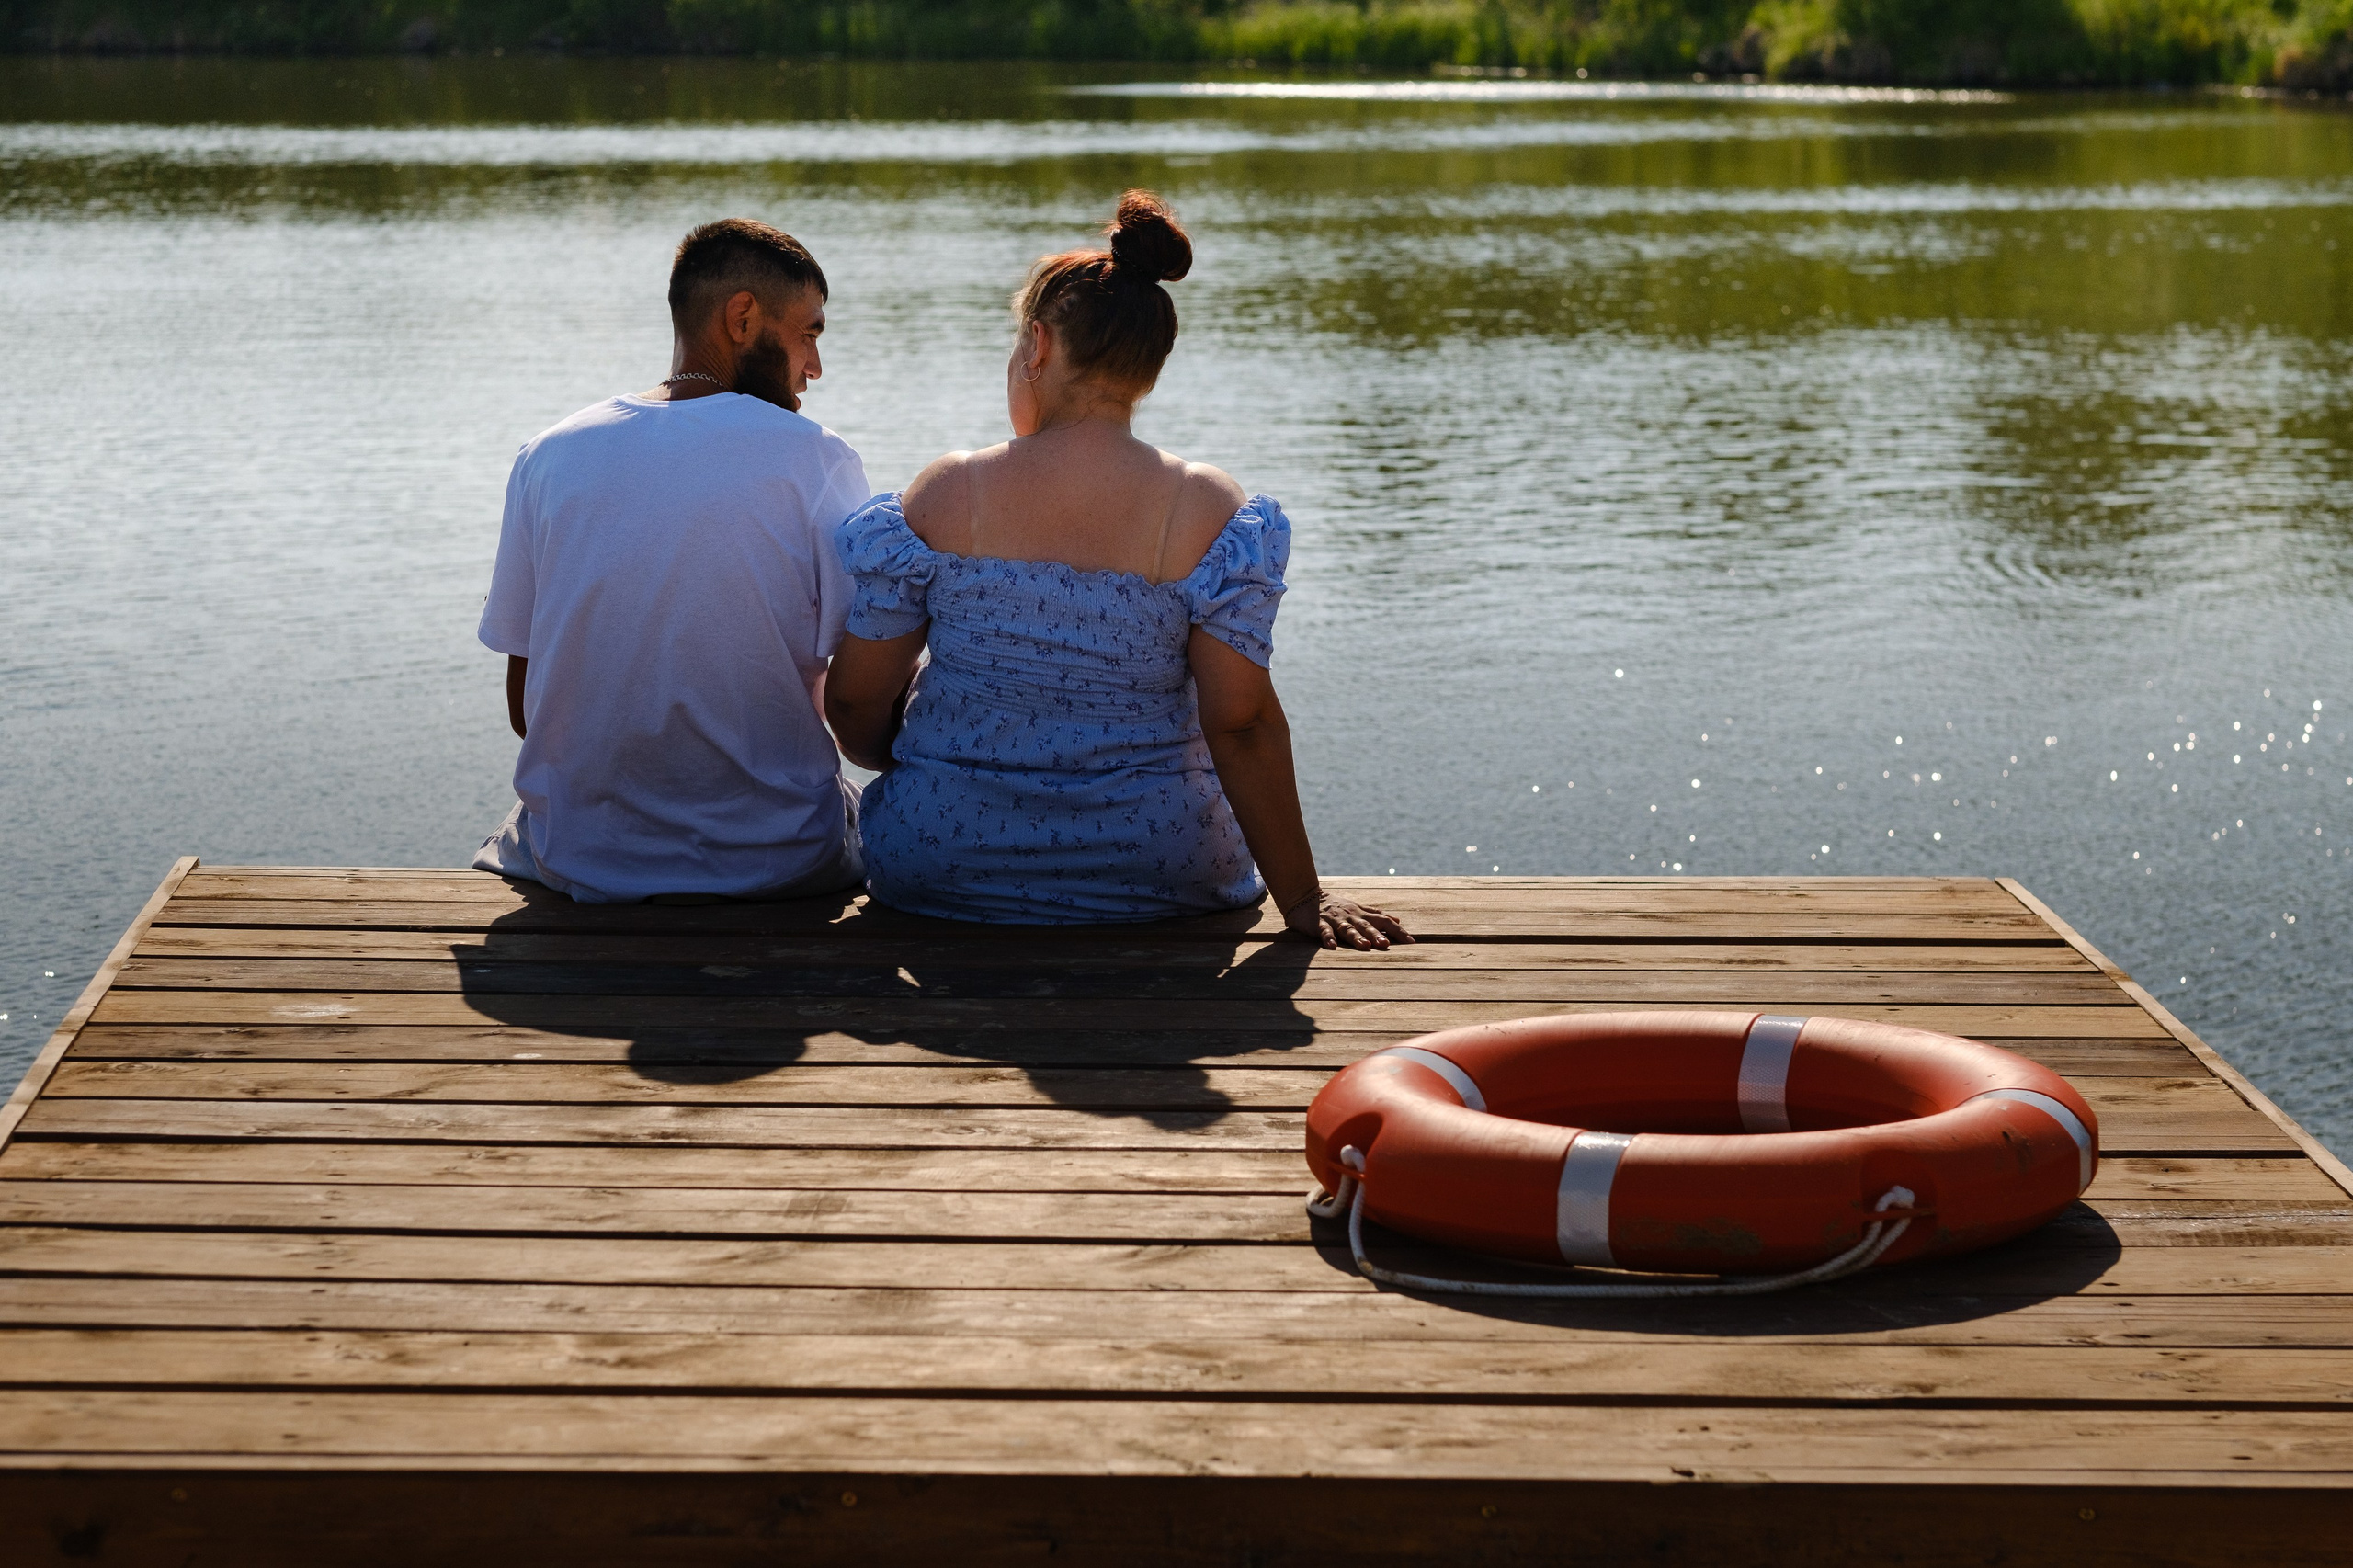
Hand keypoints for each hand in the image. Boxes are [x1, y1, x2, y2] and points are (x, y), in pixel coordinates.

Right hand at [1282, 887, 1412, 950]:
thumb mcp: (1357, 908)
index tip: (1411, 942)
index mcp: (1361, 914)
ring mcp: (1335, 920)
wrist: (1304, 896)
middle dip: (1376, 935)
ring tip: (1364, 946)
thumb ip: (1376, 914)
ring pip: (1347, 929)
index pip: (1383, 920)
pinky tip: (1332, 947)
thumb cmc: (1334, 905)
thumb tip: (1397, 920)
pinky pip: (1324, 931)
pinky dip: (1328, 938)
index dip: (1397, 931)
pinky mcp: (1318, 924)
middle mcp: (1350, 916)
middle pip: (1366, 926)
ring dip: (1356, 937)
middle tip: (1387, 945)